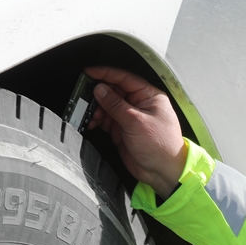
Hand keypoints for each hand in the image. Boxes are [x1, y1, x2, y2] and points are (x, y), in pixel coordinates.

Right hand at [83, 66, 186, 198]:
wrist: (162, 172)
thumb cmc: (160, 146)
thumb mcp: (136, 121)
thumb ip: (115, 105)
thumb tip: (100, 89)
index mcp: (149, 96)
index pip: (125, 78)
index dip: (106, 74)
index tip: (89, 72)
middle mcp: (139, 104)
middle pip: (114, 91)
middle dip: (98, 93)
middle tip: (83, 95)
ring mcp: (130, 117)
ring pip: (108, 106)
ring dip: (96, 109)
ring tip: (89, 114)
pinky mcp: (123, 130)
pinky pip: (106, 120)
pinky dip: (97, 120)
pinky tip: (91, 122)